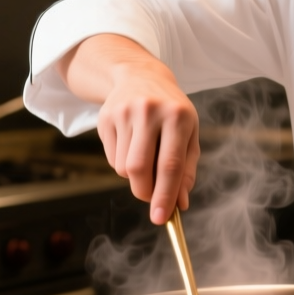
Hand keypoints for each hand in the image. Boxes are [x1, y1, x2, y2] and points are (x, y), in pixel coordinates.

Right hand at [64, 35, 199, 224]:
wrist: (140, 76)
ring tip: (145, 158)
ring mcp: (124, 113)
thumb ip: (186, 170)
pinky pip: (112, 159)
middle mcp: (150, 112)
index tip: (162, 218)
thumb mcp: (188, 134)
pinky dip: (123, 165)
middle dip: (145, 192)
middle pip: (140, 169)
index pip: (170, 165)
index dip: (165, 195)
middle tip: (151, 198)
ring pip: (124, 168)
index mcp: (178, 116)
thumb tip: (179, 204)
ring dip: (135, 177)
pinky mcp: (105, 118)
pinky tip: (131, 146)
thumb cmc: (172, 112)